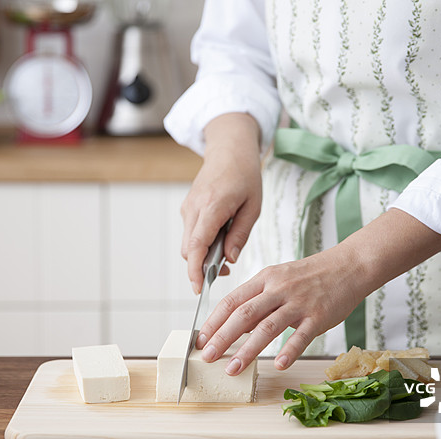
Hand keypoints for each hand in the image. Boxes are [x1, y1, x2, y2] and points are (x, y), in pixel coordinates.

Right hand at [181, 113, 261, 293]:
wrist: (228, 149)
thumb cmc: (245, 175)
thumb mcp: (252, 207)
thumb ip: (240, 235)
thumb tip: (229, 259)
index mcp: (212, 206)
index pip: (198, 245)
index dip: (196, 270)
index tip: (198, 287)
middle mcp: (194, 208)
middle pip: (190, 250)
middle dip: (202, 266)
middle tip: (225, 270)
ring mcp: (188, 208)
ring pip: (189, 243)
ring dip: (203, 255)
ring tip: (226, 251)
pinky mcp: (188, 208)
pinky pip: (191, 233)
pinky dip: (202, 243)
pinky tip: (219, 237)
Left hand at [196, 208, 440, 374]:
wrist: (349, 265)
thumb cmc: (311, 276)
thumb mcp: (280, 278)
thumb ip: (259, 299)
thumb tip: (235, 324)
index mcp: (265, 278)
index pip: (232, 300)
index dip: (214, 321)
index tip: (201, 339)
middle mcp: (278, 289)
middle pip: (243, 314)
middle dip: (222, 337)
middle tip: (206, 357)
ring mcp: (299, 302)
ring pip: (267, 327)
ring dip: (247, 350)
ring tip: (232, 368)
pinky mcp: (319, 315)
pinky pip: (301, 336)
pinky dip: (289, 351)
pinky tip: (279, 365)